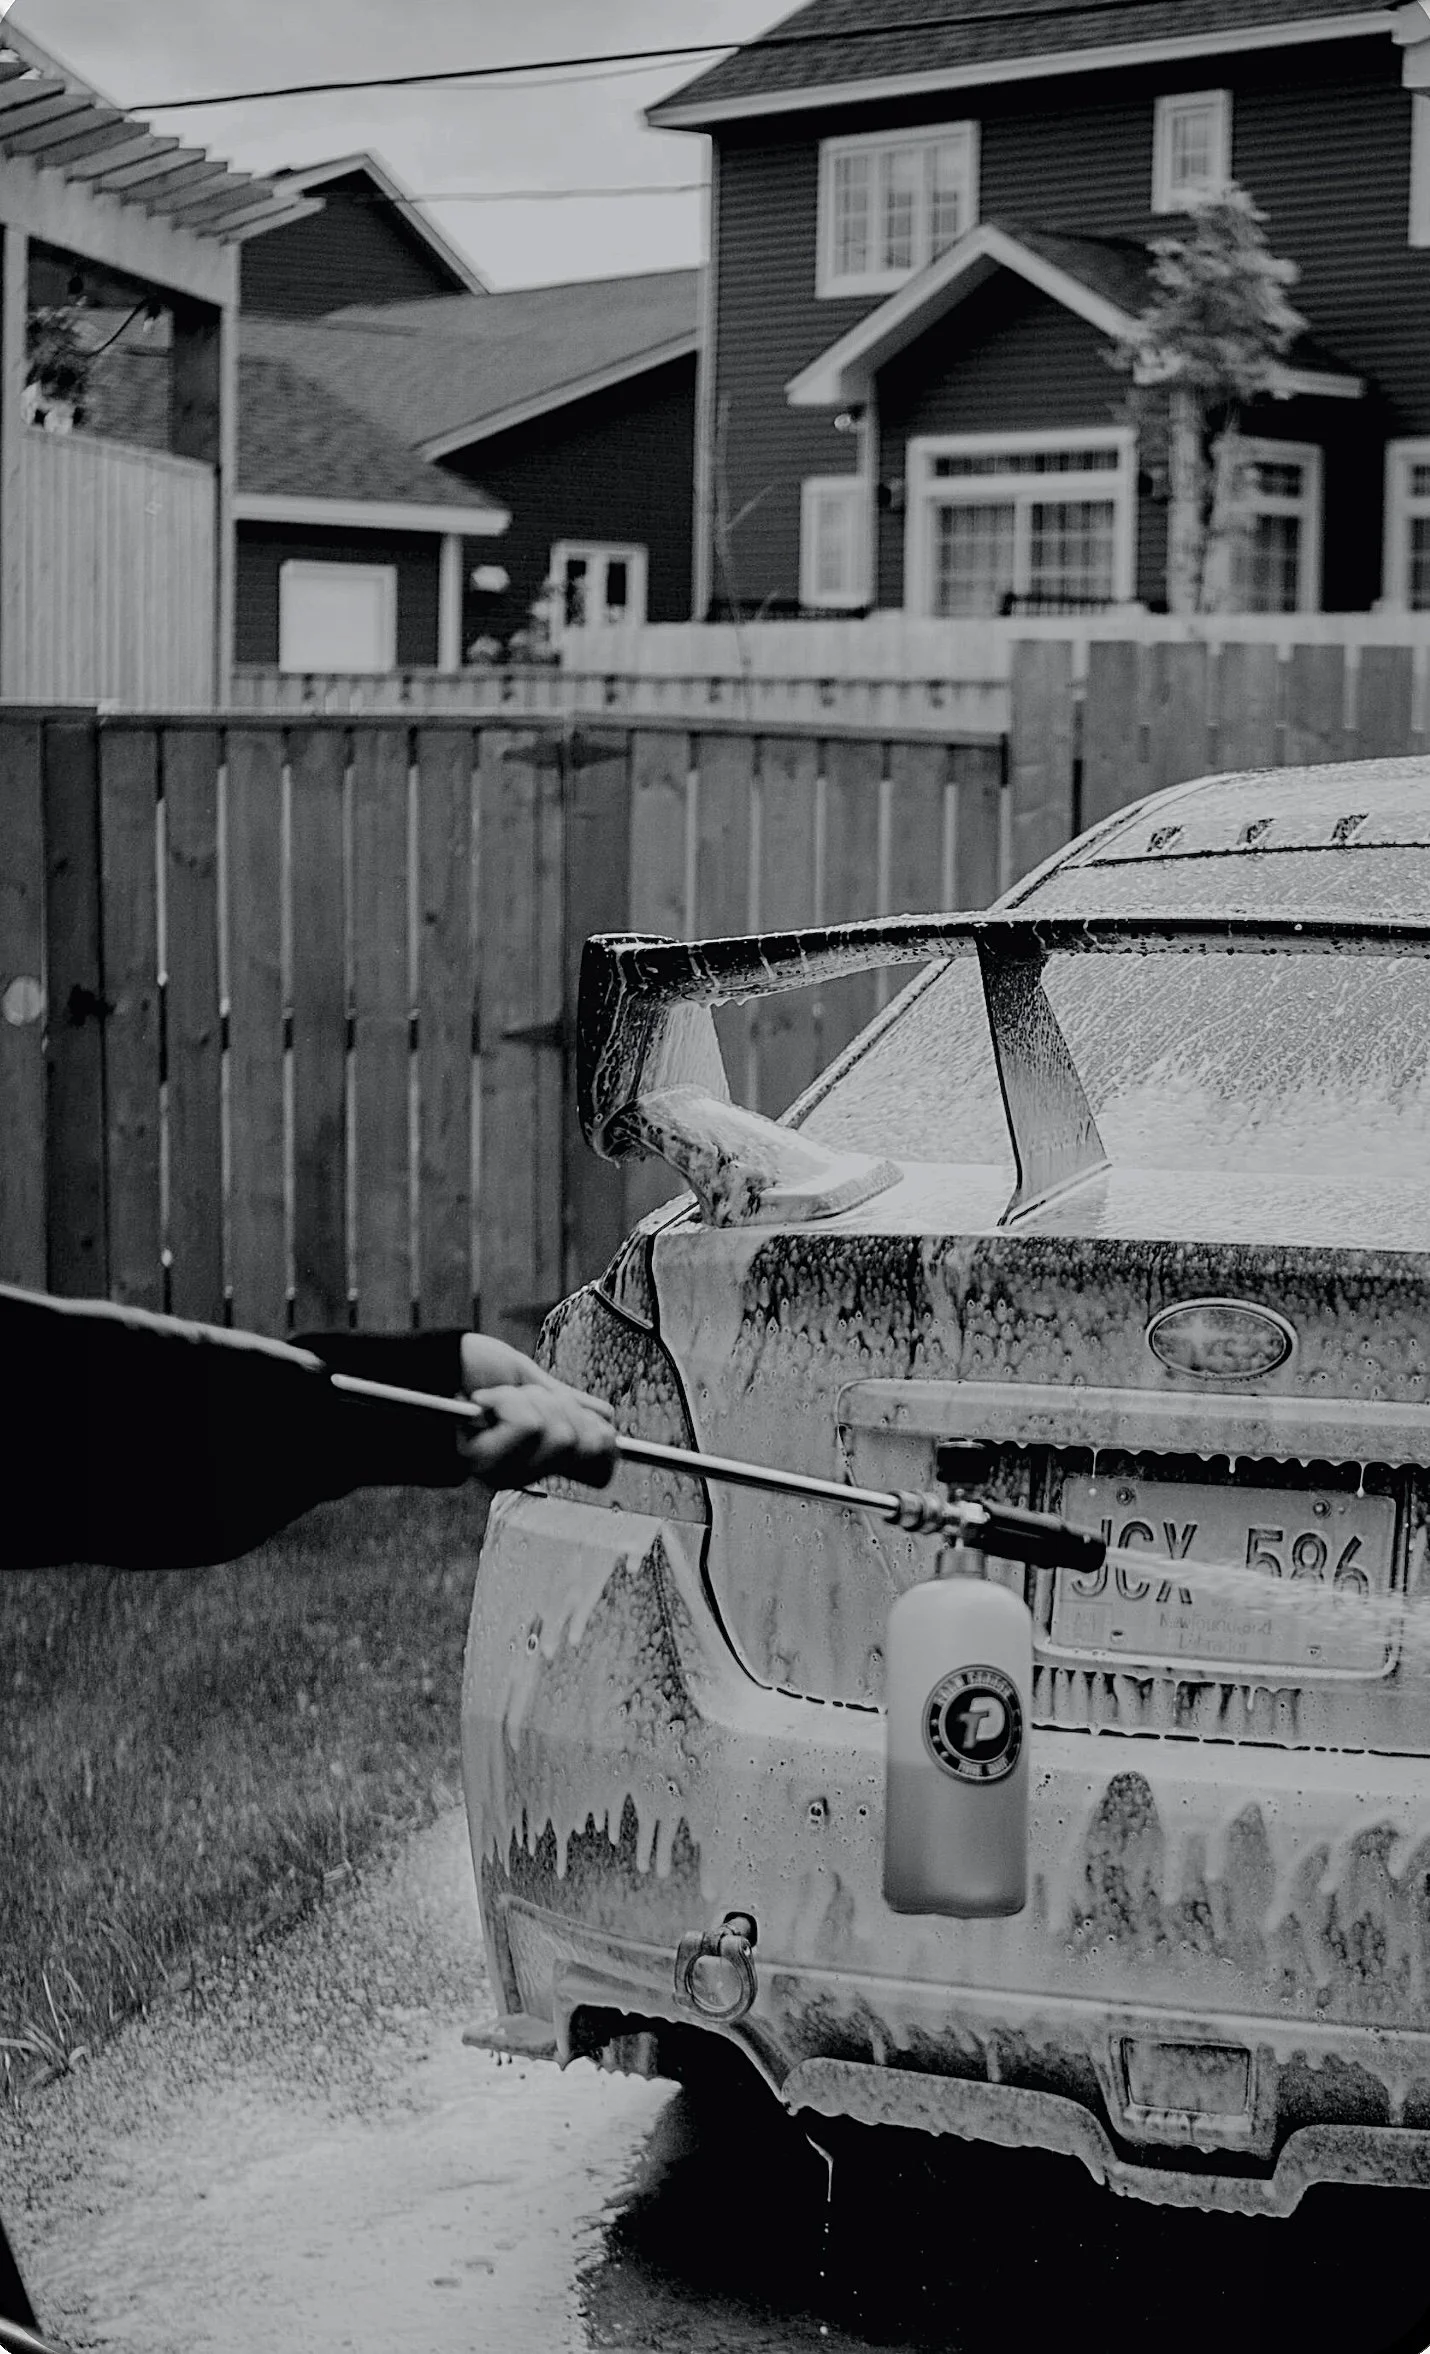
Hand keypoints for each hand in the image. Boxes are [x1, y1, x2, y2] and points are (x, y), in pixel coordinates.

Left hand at [456, 1335, 616, 1489]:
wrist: (435, 1365)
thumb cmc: (475, 1371)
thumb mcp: (531, 1382)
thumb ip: (567, 1403)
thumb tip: (607, 1418)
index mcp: (545, 1455)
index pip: (600, 1464)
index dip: (600, 1437)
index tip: (572, 1414)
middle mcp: (530, 1471)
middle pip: (584, 1442)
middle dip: (557, 1404)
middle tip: (522, 1396)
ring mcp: (508, 1473)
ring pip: (557, 1433)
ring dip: (527, 1400)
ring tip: (495, 1399)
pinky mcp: (486, 1464)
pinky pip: (528, 1425)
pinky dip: (508, 1401)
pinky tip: (482, 1405)